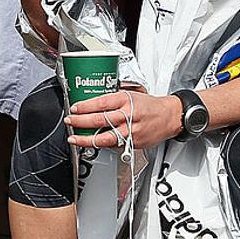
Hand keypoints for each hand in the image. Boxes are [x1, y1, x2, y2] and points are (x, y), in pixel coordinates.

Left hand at [64, 91, 183, 148]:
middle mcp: (128, 115)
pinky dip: (101, 144)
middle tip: (69, 121)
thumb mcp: (132, 94)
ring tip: (74, 139)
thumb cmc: (150, 105)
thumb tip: (93, 101)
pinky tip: (92, 143)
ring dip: (86, 139)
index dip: (85, 106)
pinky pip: (114, 145)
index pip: (101, 102)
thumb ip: (114, 98)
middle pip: (99, 120)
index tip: (74, 108)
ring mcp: (131, 131)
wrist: (170, 117)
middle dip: (80, 121)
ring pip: (104, 137)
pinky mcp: (133, 143)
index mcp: (126, 99)